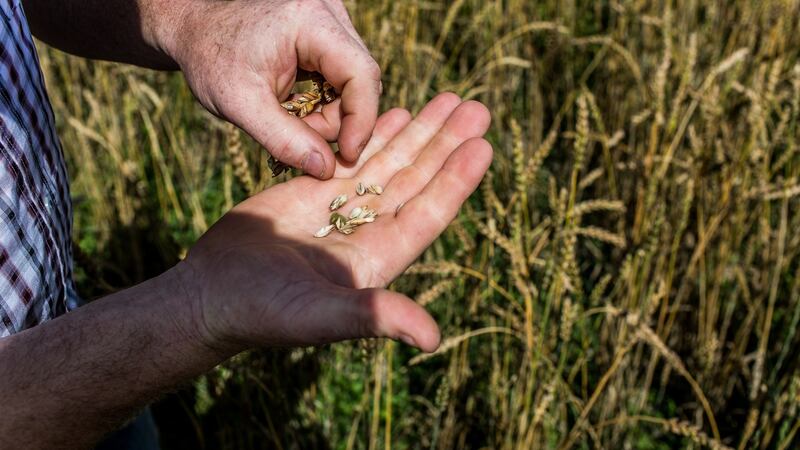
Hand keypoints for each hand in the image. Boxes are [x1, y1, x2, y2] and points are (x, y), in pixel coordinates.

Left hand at [164, 0, 380, 178]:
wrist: (195, 31)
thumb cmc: (211, 59)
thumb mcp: (240, 105)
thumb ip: (283, 139)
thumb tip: (326, 169)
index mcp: (310, 21)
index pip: (361, 73)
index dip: (361, 119)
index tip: (346, 155)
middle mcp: (329, 13)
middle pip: (361, 80)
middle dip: (339, 120)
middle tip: (302, 140)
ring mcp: (332, 21)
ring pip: (355, 82)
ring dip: (331, 113)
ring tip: (290, 119)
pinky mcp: (329, 33)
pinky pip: (344, 77)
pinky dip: (326, 101)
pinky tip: (297, 105)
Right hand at [177, 94, 491, 352]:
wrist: (212, 295)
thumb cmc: (263, 312)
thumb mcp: (320, 315)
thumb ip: (373, 316)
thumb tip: (434, 339)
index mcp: (377, 259)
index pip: (427, 214)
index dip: (455, 181)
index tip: (482, 145)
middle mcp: (366, 233)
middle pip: (416, 181)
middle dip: (445, 144)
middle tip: (477, 108)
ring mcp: (339, 211)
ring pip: (388, 164)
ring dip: (418, 133)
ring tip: (448, 100)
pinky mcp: (310, 194)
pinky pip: (352, 159)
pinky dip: (375, 135)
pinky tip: (398, 113)